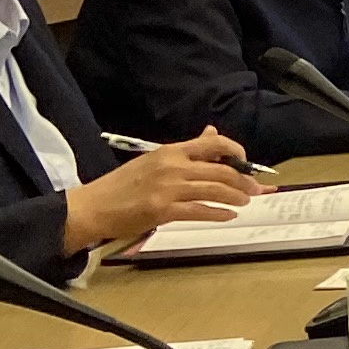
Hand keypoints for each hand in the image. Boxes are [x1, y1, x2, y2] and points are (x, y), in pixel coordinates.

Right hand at [61, 129, 259, 253]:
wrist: (93, 206)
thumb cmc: (123, 185)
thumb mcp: (154, 160)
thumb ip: (186, 150)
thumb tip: (211, 132)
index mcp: (171, 151)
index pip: (213, 142)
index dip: (237, 151)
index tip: (247, 163)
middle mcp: (172, 166)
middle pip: (221, 169)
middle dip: (244, 180)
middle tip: (256, 189)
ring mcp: (168, 188)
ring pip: (215, 189)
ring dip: (235, 197)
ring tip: (245, 202)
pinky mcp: (162, 210)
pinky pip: (199, 210)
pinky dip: (218, 213)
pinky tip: (228, 216)